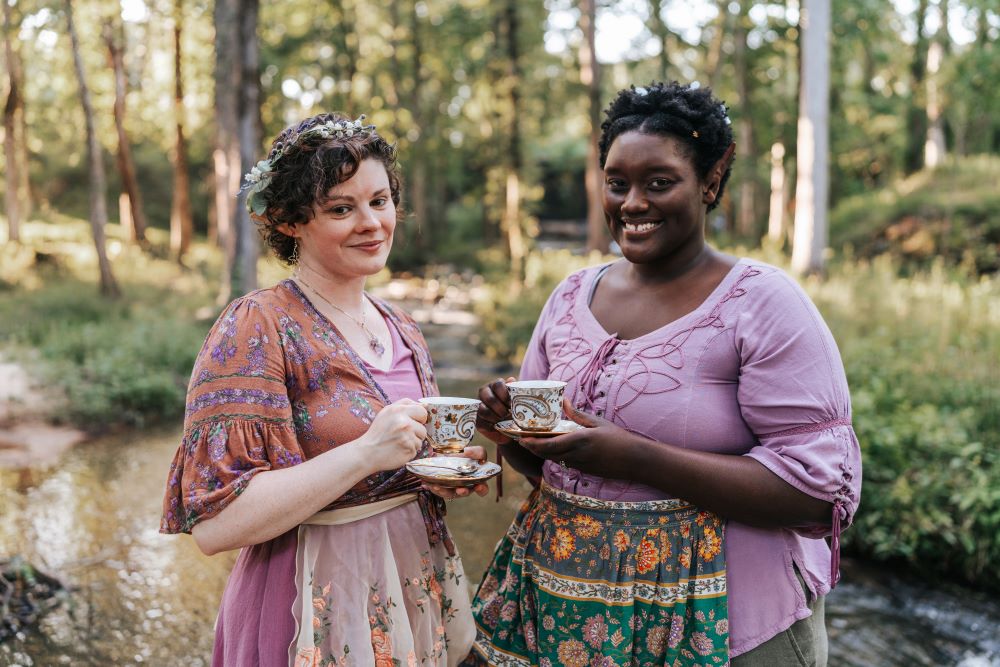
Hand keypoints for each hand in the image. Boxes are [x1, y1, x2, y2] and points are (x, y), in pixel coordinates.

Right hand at [357, 398, 427, 471]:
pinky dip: (410, 450)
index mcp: (398, 410)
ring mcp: (407, 436)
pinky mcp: (409, 449)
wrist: (367, 452)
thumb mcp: (387, 412)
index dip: (419, 417)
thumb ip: (405, 405)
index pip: (422, 410)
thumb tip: (425, 405)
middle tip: (404, 434)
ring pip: (421, 438)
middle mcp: (404, 422)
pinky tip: (399, 449)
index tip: (412, 422)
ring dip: (413, 441)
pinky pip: (417, 448)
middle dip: (417, 430)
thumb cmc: (378, 432)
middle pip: (423, 426)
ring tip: (399, 442)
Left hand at [422, 445, 490, 499]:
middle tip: (460, 490)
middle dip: (462, 492)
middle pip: (465, 493)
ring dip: (443, 491)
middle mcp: (466, 487)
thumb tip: (468, 451)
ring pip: (449, 493)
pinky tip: (426, 484)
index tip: (479, 486)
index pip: (482, 489)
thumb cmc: (467, 456)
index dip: (481, 490)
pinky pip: (438, 490)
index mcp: (477, 481)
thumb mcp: (475, 452)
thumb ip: (477, 452)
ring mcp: (453, 489)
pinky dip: (432, 487)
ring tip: (436, 486)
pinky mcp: (443, 487)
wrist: (451, 454)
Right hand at [476, 376, 515, 444]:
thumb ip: (514, 390)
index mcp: (495, 385)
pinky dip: (490, 426)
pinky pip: (480, 422)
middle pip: (490, 399)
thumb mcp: (517, 399)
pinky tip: (498, 427)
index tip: (512, 404)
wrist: (509, 426)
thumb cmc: (515, 409)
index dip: (505, 395)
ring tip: (504, 422)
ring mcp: (478, 405)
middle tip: (508, 415)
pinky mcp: (476, 418)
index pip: (498, 385)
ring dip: (495, 418)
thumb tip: (511, 380)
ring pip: (483, 410)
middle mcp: (484, 392)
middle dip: (500, 409)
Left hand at [519, 398, 645, 478]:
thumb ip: (577, 415)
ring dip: (541, 452)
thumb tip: (564, 400)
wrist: (633, 460)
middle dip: (531, 448)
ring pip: (553, 459)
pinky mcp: (583, 470)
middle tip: (520, 439)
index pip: (549, 444)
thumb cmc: (618, 438)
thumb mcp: (598, 423)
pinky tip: (550, 448)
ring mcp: (579, 465)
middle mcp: (576, 455)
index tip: (521, 437)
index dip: (532, 443)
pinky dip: (553, 455)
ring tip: (530, 442)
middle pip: (546, 454)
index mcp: (579, 440)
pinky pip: (563, 462)